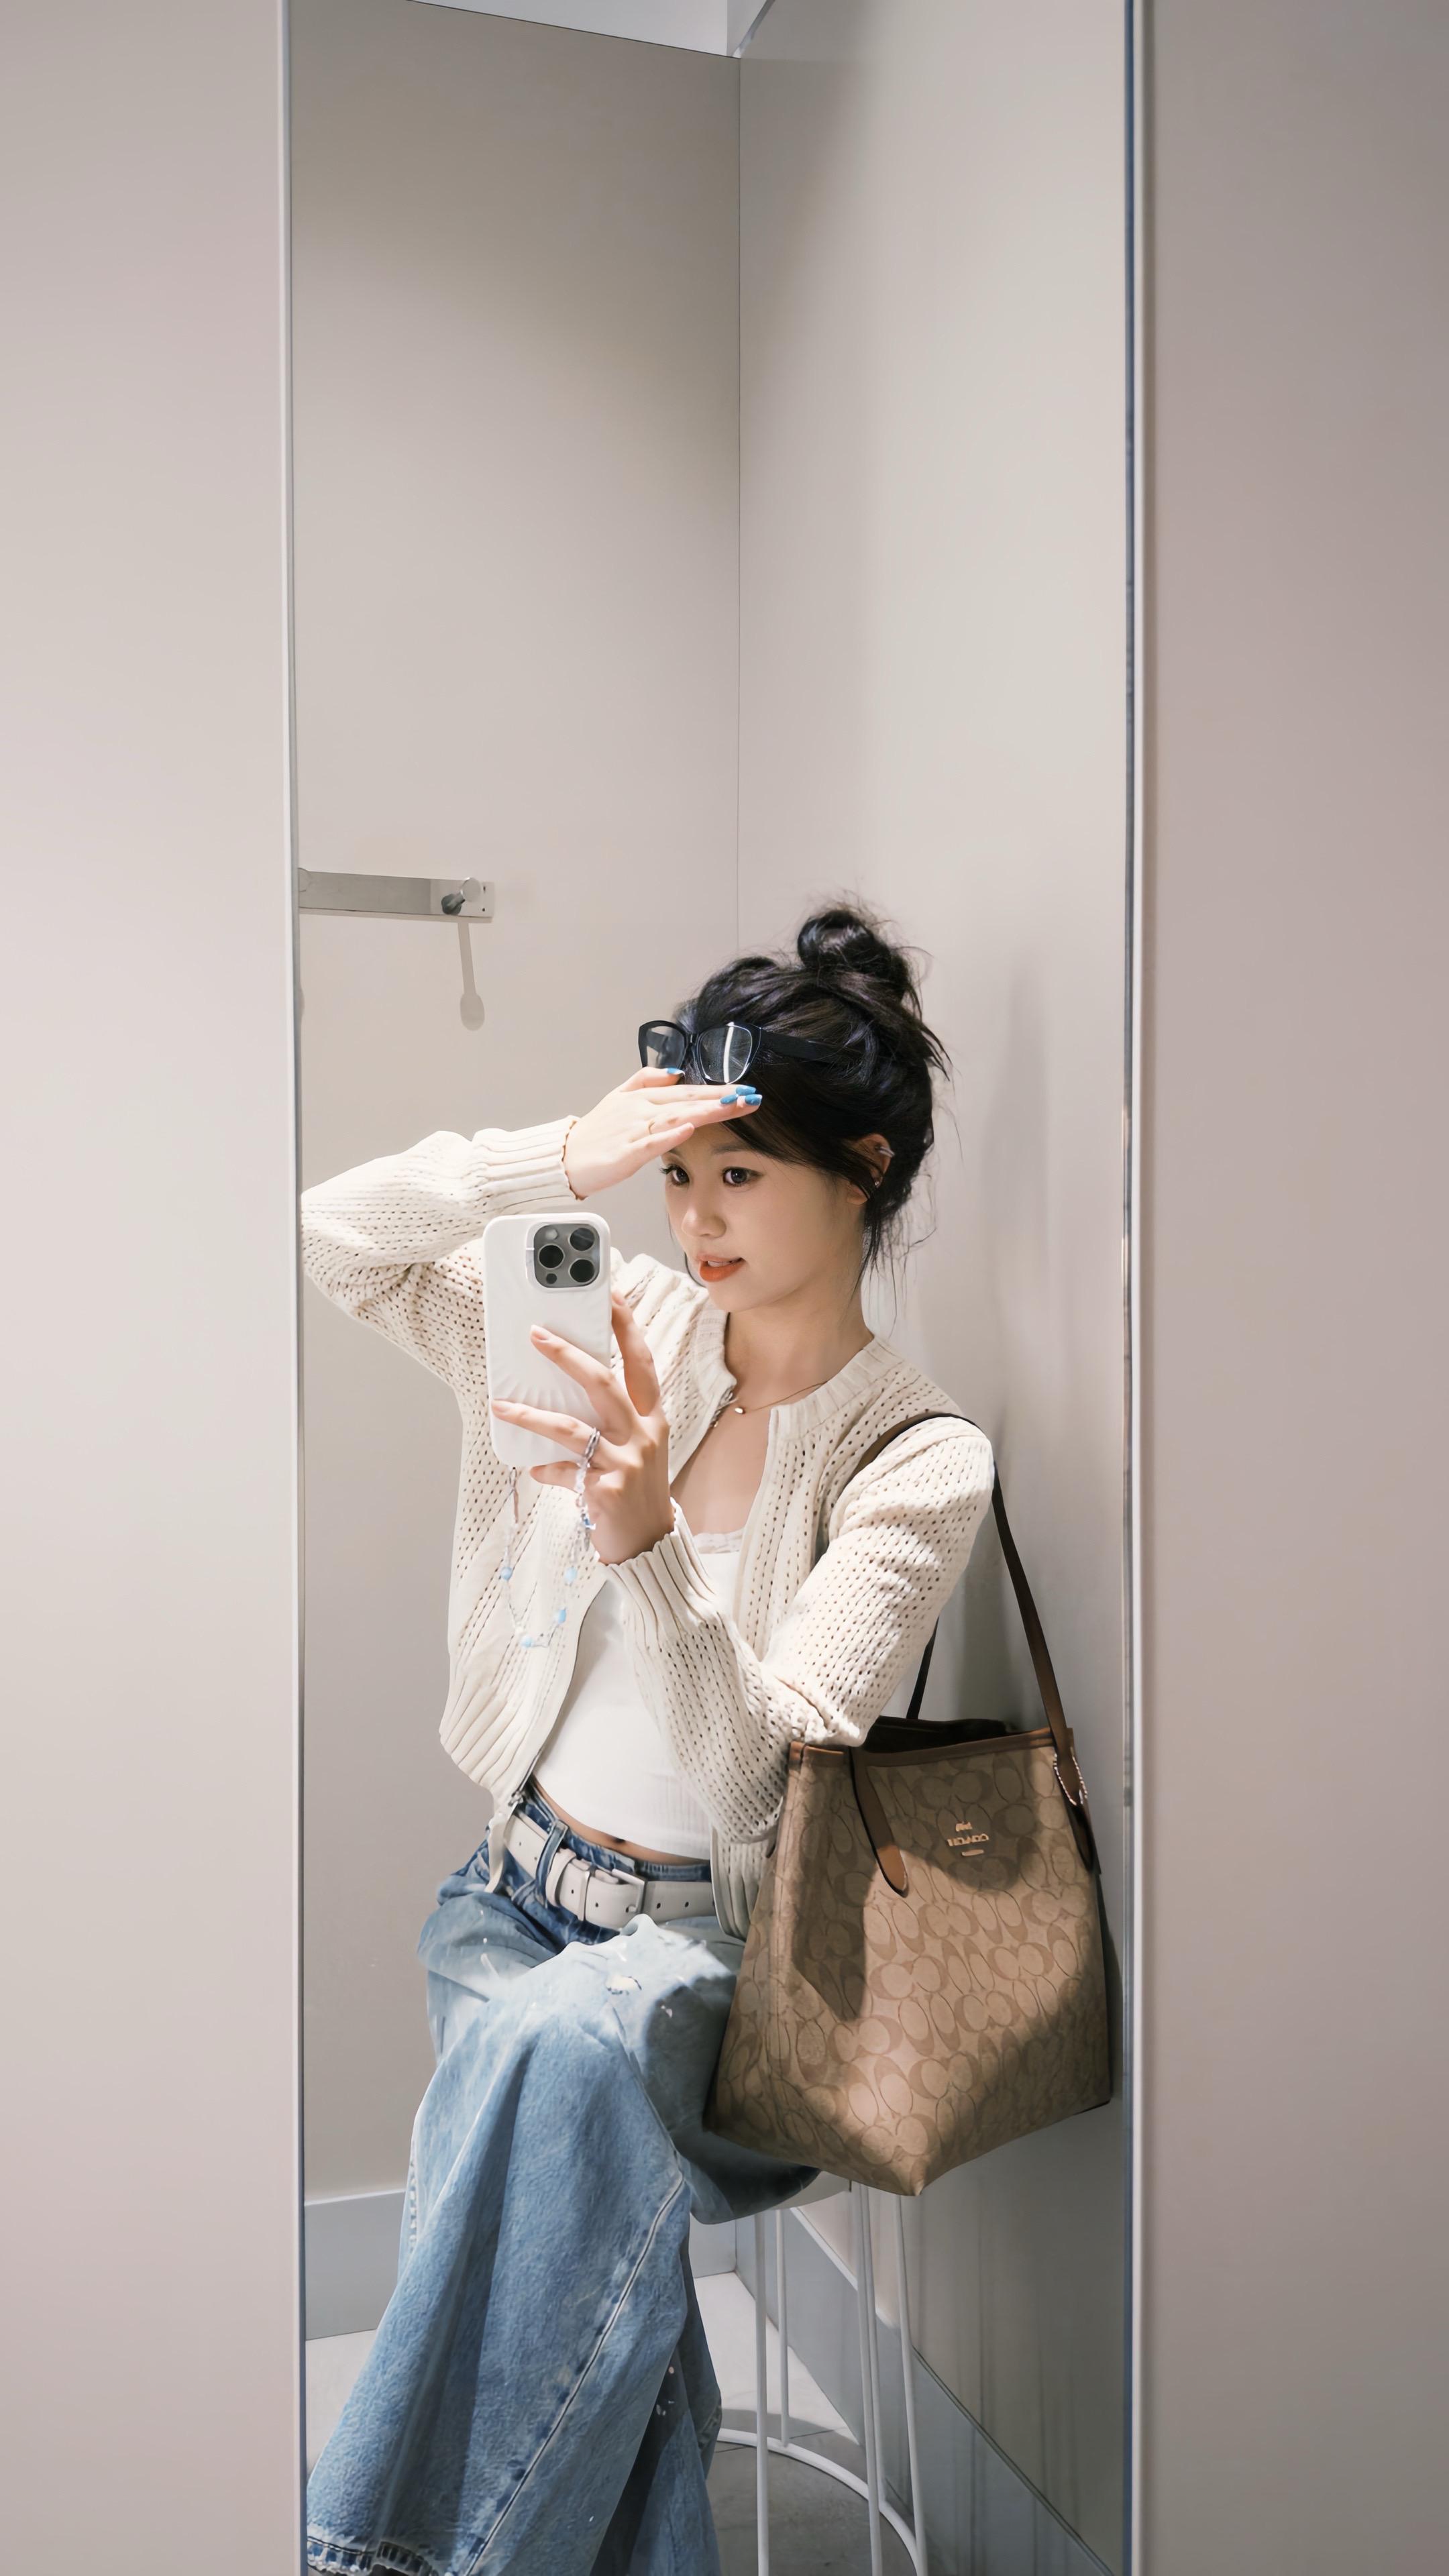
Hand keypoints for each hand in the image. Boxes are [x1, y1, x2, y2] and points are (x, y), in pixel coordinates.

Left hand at [490, 1290, 673, 1564]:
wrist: (649, 1546)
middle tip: (536, 1335)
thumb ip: (607, 1422)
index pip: (642, 1362)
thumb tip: (558, 1396)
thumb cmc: (636, 1490)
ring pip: (571, 1427)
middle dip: (567, 1355)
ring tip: (502, 1404)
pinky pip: (564, 1470)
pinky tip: (535, 1469)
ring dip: (531, 1413)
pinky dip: (545, 1468)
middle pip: (603, 1382)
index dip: (626, 1327)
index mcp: (652, 1418)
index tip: (609, 1294)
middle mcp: (644, 1435)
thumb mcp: (633, 1449)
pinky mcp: (606, 1489)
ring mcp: (627, 1462)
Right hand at [563, 1067, 759, 1199]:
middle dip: (721, 1099)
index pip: (688, 1091)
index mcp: (643, 1098)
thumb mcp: (618, 1097)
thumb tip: (675, 1072)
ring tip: (730, 1107)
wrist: (566, 1157)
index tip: (745, 1090)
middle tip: (751, 1097)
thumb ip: (646, 1080)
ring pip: (675, 1116)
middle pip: (688, 1101)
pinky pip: (650, 1142)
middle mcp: (641, 1110)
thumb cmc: (595, 1132)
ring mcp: (633, 1130)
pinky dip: (670, 1134)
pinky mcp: (626, 1152)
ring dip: (704, 1111)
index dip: (717, 1090)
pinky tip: (688, 1128)